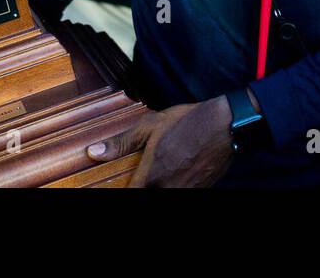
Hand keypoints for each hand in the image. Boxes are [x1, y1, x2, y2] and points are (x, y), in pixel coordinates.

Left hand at [88, 95, 233, 186]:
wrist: (225, 126)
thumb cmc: (187, 122)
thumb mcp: (150, 126)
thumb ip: (121, 143)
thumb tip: (94, 152)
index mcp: (152, 177)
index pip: (129, 195)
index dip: (125, 190)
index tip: (120, 184)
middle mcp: (168, 190)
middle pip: (146, 196)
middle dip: (141, 188)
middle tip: (141, 178)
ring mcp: (185, 193)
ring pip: (164, 197)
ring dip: (158, 187)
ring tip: (158, 176)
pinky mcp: (199, 192)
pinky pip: (181, 194)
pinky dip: (174, 187)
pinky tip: (173, 176)